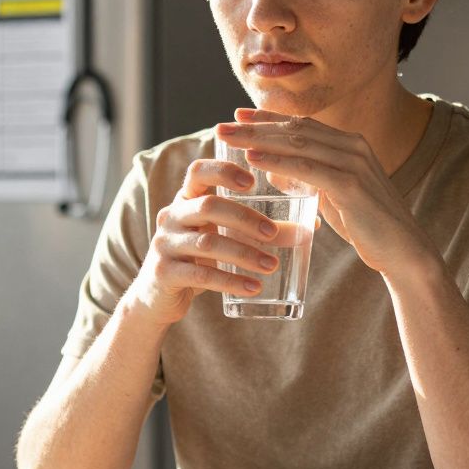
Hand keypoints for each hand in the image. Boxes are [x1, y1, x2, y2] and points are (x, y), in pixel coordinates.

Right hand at [123, 158, 283, 325]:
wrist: (158, 297)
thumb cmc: (198, 259)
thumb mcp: (225, 239)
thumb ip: (262, 231)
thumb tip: (309, 228)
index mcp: (186, 200)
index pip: (198, 171)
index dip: (223, 170)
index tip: (252, 181)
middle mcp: (171, 216)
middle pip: (209, 207)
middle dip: (245, 219)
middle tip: (273, 234)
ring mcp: (165, 244)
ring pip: (208, 243)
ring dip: (244, 254)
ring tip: (272, 265)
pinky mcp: (164, 273)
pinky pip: (201, 275)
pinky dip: (231, 281)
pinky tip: (254, 287)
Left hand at [215, 108, 435, 275]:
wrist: (403, 251)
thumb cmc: (367, 228)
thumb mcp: (334, 197)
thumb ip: (311, 179)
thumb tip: (276, 171)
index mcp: (351, 145)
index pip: (303, 124)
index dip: (269, 118)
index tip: (239, 116)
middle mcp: (353, 146)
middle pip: (295, 128)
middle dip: (256, 125)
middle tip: (223, 124)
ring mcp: (354, 163)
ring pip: (298, 143)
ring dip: (259, 138)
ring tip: (229, 137)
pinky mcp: (352, 185)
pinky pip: (307, 168)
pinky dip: (277, 160)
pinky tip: (252, 158)